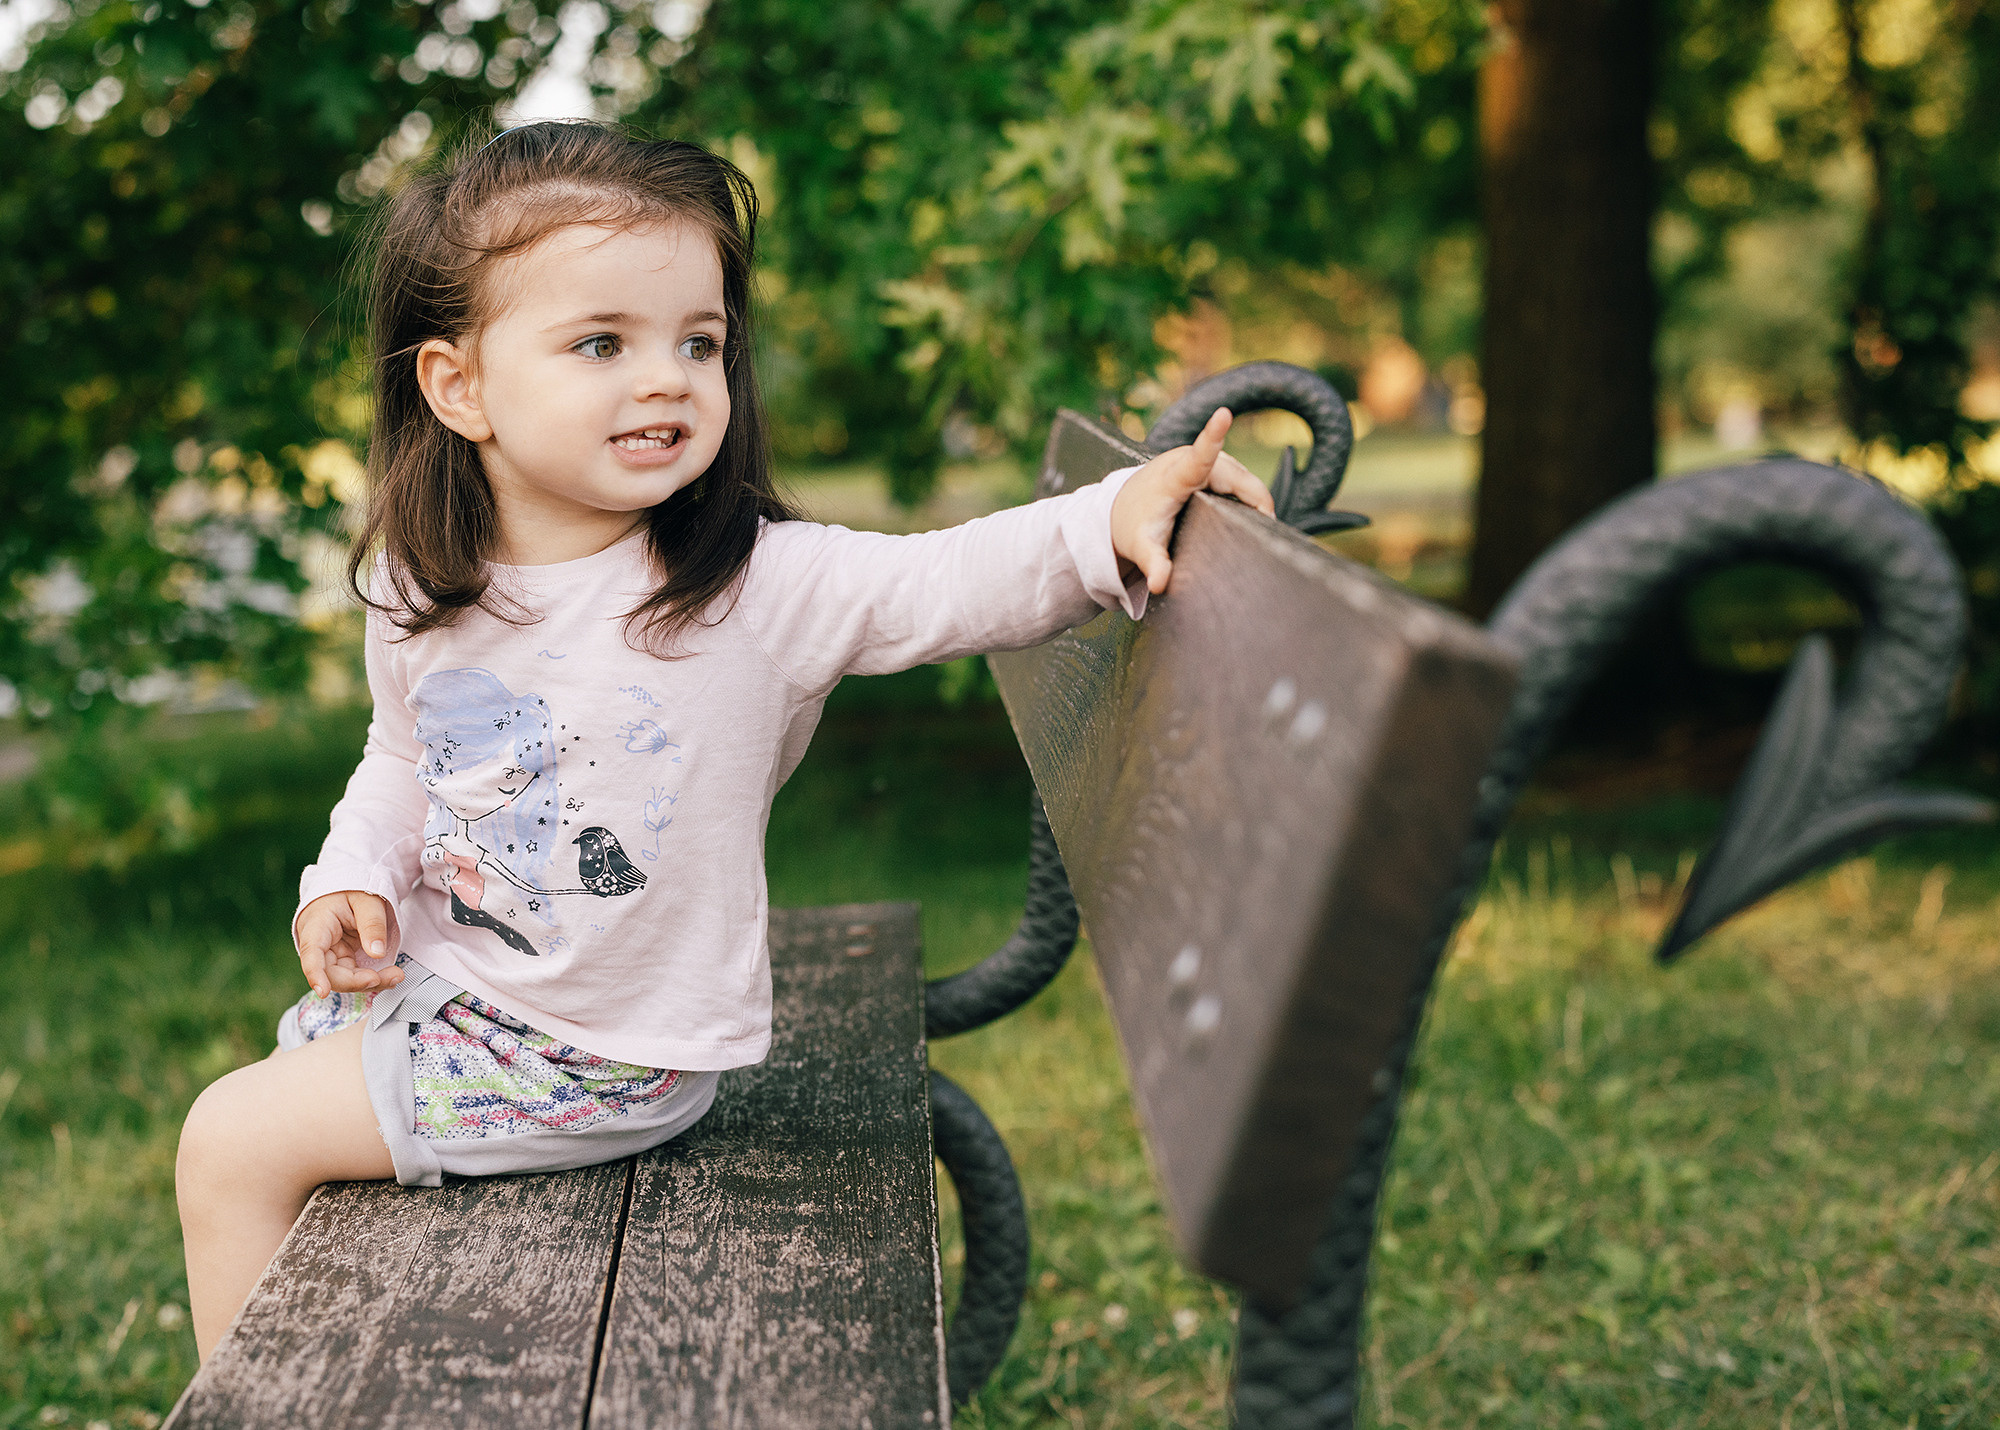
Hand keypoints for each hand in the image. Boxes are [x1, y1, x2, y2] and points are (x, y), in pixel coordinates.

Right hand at [296, 890, 403, 998]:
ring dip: (369, 983)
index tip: (323, 992)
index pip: (312, 954)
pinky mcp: (343, 960)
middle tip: (391, 976)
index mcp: (316, 926)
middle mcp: (318, 945)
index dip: (316, 975)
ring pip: (344, 979)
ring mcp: (330, 955)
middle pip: (331, 974)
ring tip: (396, 976)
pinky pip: (354, 976)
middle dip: (358, 981)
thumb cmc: (352, 889)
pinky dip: (372, 979)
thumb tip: (377, 953)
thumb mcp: (367, 900)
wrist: (348, 888)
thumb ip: (373, 924)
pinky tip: (390, 976)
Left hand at [1110, 408, 1274, 593]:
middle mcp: (1189, 460)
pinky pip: (1240, 476)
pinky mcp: (1208, 462)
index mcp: (1174, 477)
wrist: (1123, 508)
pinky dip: (1249, 492)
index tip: (1223, 413)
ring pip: (1243, 477)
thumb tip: (1158, 583)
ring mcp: (1201, 459)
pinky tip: (1249, 510)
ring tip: (1253, 522)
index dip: (1213, 436)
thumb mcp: (1141, 548)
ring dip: (1253, 498)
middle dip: (1256, 502)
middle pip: (1239, 478)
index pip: (1199, 457)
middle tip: (1263, 531)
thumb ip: (1153, 564)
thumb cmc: (1133, 525)